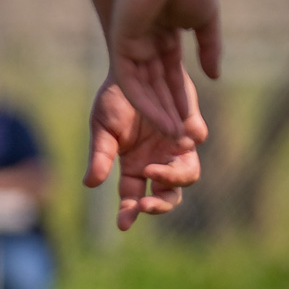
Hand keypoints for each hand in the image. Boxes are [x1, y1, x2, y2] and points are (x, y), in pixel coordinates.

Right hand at [86, 77, 203, 230]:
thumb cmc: (114, 99)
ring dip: (174, 178)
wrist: (135, 64)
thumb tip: (91, 184)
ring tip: (156, 170)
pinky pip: (197, 136)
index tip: (124, 223)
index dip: (129, 213)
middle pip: (168, 195)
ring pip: (188, 174)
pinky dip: (191, 137)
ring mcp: (178, 145)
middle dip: (159, 204)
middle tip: (146, 203)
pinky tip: (182, 137)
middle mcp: (158, 161)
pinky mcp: (192, 123)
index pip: (134, 198)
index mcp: (134, 167)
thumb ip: (100, 156)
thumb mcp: (102, 129)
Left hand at [108, 0, 220, 140]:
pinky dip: (146, 102)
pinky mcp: (121, 49)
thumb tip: (214, 75)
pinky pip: (132, 84)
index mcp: (164, 40)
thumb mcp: (205, 21)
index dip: (183, 101)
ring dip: (159, 114)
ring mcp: (132, 50)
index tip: (193, 122)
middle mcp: (145, 49)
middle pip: (157, 90)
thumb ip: (209, 48)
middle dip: (170, 114)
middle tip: (182, 139)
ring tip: (175, 136)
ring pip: (144, 91)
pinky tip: (160, 119)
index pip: (173, 78)